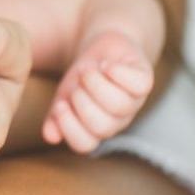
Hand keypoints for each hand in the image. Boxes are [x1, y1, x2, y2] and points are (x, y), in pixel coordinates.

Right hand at [42, 30, 153, 153]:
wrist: (102, 50)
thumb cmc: (82, 78)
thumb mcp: (64, 96)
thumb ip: (56, 117)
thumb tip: (50, 137)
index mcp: (94, 128)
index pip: (84, 144)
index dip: (70, 127)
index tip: (60, 105)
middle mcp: (116, 120)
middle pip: (102, 126)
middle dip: (82, 102)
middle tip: (77, 83)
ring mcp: (133, 102)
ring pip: (120, 105)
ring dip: (96, 83)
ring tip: (87, 69)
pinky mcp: (144, 81)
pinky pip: (139, 84)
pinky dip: (118, 72)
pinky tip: (106, 65)